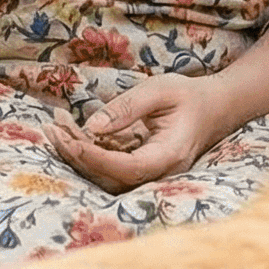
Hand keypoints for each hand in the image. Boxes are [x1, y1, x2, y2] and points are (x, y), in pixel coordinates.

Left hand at [48, 75, 225, 192]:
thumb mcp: (160, 89)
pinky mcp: (140, 171)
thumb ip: (128, 106)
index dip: (98, 158)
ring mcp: (150, 176)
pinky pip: (110, 170)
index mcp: (170, 155)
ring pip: (107, 178)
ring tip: (56, 129)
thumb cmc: (190, 96)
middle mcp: (160, 173)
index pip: (129, 168)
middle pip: (112, 178)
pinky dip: (88, 153)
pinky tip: (70, 133)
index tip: (72, 139)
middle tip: (54, 129)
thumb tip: (92, 127)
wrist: (214, 109)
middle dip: (78, 155)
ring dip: (78, 156)